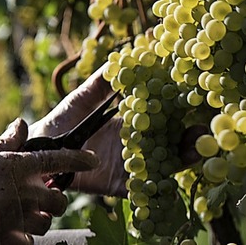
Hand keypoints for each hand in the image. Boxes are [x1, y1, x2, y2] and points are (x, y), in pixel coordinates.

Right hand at [0, 119, 98, 244]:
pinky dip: (22, 240)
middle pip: (59, 200)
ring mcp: (18, 217)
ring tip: (19, 217)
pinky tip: (11, 233)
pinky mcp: (8, 239)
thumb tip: (22, 125)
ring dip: (36, 221)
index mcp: (19, 166)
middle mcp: (24, 192)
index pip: (60, 159)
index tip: (93, 160)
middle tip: (41, 200)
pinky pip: (29, 242)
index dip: (80, 160)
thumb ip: (6, 142)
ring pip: (45, 223)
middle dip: (54, 201)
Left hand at [29, 64, 207, 197]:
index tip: (196, 101)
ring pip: (165, 164)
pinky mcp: (121, 185)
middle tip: (204, 131)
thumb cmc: (64, 120)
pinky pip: (142, 189)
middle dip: (191, 137)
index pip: (165, 116)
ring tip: (195, 151)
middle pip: (172, 141)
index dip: (182, 111)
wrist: (41, 149)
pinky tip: (167, 181)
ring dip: (183, 160)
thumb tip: (126, 56)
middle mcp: (139, 143)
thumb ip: (103, 81)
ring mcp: (132, 164)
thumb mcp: (84, 97)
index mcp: (134, 121)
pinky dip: (155, 188)